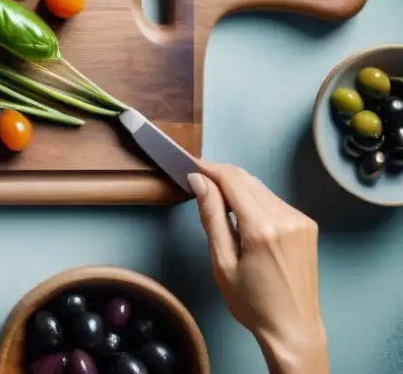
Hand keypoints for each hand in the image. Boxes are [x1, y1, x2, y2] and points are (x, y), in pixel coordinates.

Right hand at [189, 164, 328, 373]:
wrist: (293, 329)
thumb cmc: (252, 303)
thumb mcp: (222, 262)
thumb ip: (211, 217)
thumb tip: (200, 182)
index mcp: (263, 228)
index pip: (233, 180)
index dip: (209, 169)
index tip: (190, 167)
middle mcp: (287, 218)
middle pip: (247, 179)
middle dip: (221, 175)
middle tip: (199, 182)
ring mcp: (301, 220)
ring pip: (260, 188)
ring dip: (237, 188)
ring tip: (219, 204)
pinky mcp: (307, 225)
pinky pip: (273, 201)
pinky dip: (254, 200)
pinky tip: (243, 217)